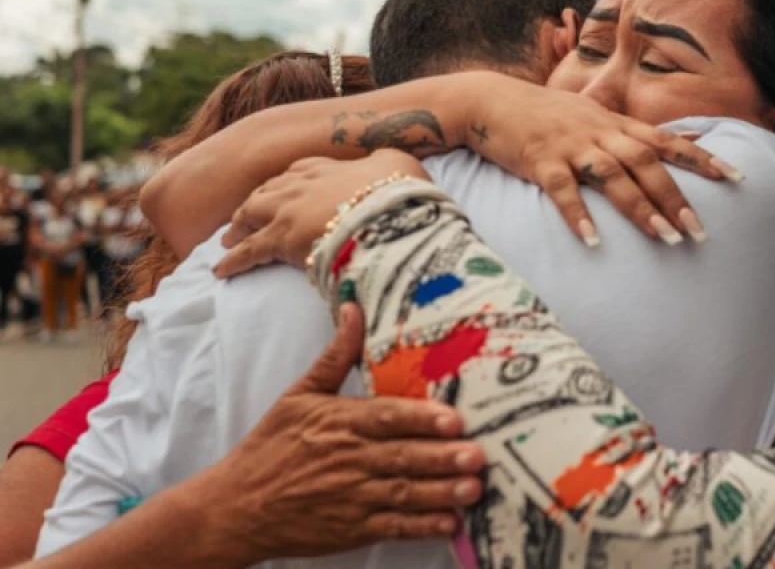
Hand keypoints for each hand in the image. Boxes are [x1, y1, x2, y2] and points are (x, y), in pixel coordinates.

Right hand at [185, 303, 483, 564]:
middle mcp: (349, 460)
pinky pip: (393, 528)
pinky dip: (422, 526)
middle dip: (441, 457)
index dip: (420, 418)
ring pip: (404, 493)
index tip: (453, 418)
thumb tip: (354, 308)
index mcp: (339, 423)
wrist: (235, 507)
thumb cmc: (270, 446)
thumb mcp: (299, 395)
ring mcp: (351, 498)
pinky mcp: (351, 529)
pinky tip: (450, 522)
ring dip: (441, 492)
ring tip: (474, 488)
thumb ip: (335, 355)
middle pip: (401, 456)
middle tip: (477, 454)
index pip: (385, 418)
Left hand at [214, 150, 423, 277]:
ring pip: (250, 215)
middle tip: (245, 218)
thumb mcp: (397, 162)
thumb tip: (384, 163)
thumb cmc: (399, 187)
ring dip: (238, 227)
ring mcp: (287, 210)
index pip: (298, 171)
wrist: (389, 207)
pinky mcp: (280, 240)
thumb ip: (384, 162)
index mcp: (326, 166)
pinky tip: (220, 270)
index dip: (287, 183)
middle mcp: (300, 184)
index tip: (280, 191)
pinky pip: (248, 251)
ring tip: (228, 240)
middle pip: (267, 191)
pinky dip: (232, 261)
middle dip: (254, 204)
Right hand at [460, 72, 741, 244]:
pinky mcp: (539, 160)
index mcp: (614, 123)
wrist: (490, 100)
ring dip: (641, 209)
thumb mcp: (591, 115)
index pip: (667, 140)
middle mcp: (599, 131)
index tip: (737, 177)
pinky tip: (592, 241)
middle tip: (699, 231)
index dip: (703, 158)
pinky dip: (578, 214)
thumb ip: (627, 133)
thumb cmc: (545, 114)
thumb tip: (671, 143)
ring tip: (666, 239)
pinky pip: (561, 190)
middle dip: (676, 197)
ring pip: (613, 175)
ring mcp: (570, 145)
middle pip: (646, 163)